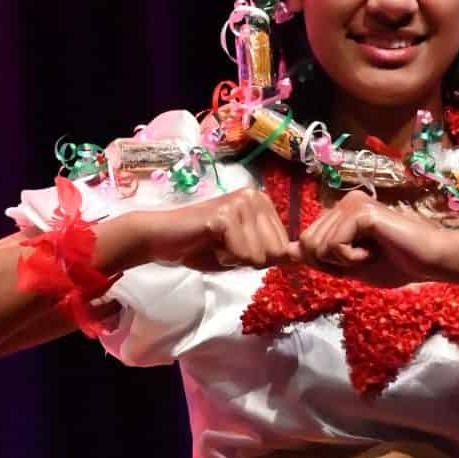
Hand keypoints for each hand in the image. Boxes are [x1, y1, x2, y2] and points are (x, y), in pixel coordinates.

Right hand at [154, 188, 296, 271]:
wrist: (162, 238)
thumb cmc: (202, 245)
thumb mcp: (244, 250)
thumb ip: (269, 251)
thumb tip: (296, 256)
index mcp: (263, 202)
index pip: (283, 248)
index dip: (258, 258)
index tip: (235, 247)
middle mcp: (255, 197)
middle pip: (275, 253)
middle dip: (249, 260)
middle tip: (225, 247)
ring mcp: (240, 204)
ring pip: (260, 256)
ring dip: (235, 260)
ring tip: (216, 245)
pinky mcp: (225, 216)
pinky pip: (242, 255)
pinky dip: (225, 258)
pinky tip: (209, 244)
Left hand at [299, 192, 458, 288]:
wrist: (430, 261)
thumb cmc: (397, 264)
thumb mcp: (350, 266)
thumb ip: (320, 258)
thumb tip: (288, 252)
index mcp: (341, 212)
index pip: (308, 241)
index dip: (326, 262)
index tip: (357, 260)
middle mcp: (344, 202)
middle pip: (309, 243)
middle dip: (333, 262)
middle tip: (365, 257)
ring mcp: (352, 204)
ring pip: (319, 246)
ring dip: (345, 261)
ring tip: (372, 253)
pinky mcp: (360, 212)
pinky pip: (335, 246)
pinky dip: (353, 258)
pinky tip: (374, 251)